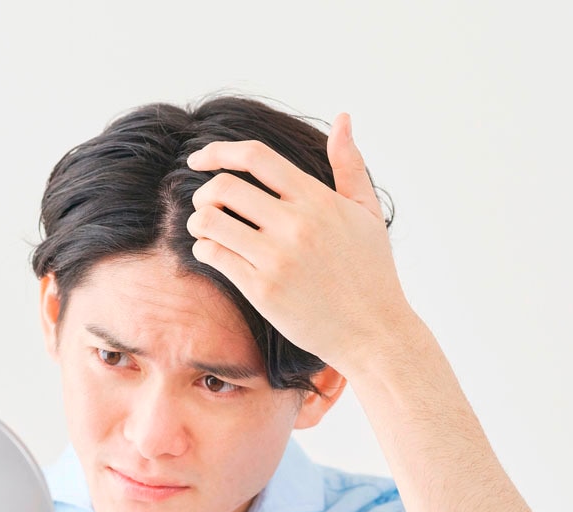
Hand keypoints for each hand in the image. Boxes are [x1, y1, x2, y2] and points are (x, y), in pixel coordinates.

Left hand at [186, 113, 414, 374]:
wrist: (375, 332)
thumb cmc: (372, 271)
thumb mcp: (366, 212)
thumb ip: (350, 164)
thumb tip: (342, 118)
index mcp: (317, 200)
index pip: (256, 157)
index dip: (219, 151)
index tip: (198, 159)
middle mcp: (296, 224)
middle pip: (224, 187)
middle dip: (204, 191)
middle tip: (206, 204)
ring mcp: (278, 258)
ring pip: (211, 222)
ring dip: (199, 222)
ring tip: (207, 230)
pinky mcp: (263, 290)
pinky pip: (214, 257)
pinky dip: (203, 250)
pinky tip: (212, 253)